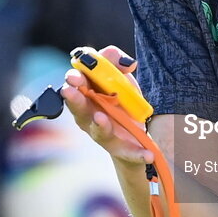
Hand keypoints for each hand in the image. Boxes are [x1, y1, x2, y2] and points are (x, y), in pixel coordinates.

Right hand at [61, 45, 152, 165]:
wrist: (135, 130)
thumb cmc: (120, 99)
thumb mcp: (120, 77)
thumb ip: (115, 61)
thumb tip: (126, 62)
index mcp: (86, 95)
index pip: (75, 86)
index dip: (73, 80)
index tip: (74, 76)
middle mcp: (89, 116)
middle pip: (79, 109)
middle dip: (75, 100)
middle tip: (70, 91)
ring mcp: (103, 133)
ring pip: (98, 131)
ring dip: (99, 125)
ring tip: (100, 117)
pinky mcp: (121, 149)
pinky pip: (128, 152)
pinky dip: (137, 154)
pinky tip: (148, 155)